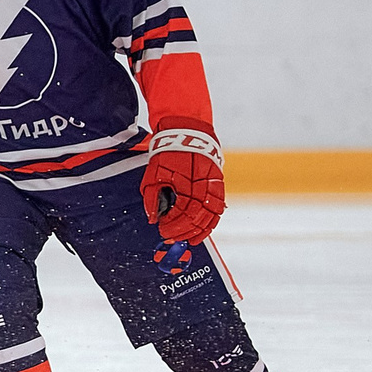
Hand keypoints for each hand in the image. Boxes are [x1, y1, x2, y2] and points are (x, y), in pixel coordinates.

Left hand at [142, 123, 224, 242]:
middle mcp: (203, 186)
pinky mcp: (219, 182)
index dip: (174, 227)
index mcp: (186, 185)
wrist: (186, 132)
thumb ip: (152, 199)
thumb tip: (153, 219)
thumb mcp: (153, 175)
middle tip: (174, 238)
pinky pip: (219, 206)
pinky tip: (205, 228)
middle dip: (185, 232)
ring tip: (192, 239)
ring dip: (201, 230)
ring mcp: (214, 184)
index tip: (163, 231)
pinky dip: (212, 220)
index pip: (183, 215)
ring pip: (212, 215)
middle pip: (199, 218)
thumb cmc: (166, 154)